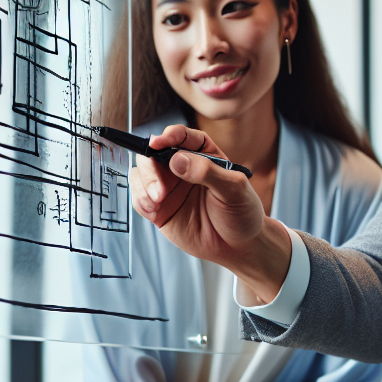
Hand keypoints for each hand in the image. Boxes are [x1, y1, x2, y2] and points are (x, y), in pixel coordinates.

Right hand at [129, 125, 290, 301]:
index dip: (169, 135)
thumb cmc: (242, 213)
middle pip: (155, 152)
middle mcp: (183, 167)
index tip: (160, 142)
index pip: (182, 137)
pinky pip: (139, 196)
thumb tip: (177, 159)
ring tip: (158, 200)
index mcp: (205, 155)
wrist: (239, 246)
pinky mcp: (159, 208)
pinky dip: (140, 199)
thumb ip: (207, 172)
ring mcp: (169, 187)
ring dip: (144, 183)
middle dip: (151, 165)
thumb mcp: (233, 189)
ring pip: (142, 172)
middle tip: (160, 186)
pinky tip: (153, 208)